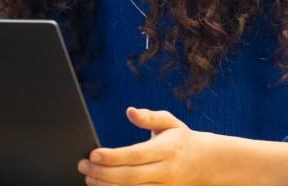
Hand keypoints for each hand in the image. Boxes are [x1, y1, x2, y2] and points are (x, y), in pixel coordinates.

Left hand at [78, 108, 287, 185]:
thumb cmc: (181, 138)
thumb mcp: (169, 122)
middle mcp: (165, 170)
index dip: (112, 157)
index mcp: (167, 149)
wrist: (204, 162)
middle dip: (102, 174)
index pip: (136, 155)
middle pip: (129, 177)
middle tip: (83, 166)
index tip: (93, 154)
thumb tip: (130, 111)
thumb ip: (149, 117)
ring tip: (88, 177)